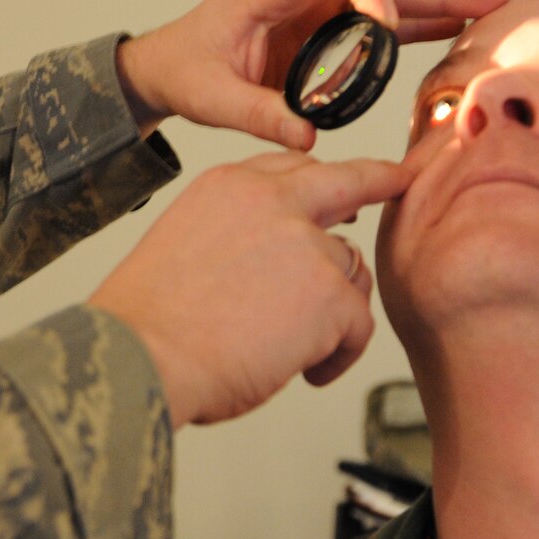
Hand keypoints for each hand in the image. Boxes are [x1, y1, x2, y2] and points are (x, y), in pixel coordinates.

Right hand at [87, 151, 405, 426]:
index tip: (347, 185)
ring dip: (333, 311)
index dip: (321, 181)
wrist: (140, 354)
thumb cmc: (149, 320)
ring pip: (350, 271)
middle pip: (345, 182)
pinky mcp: (330, 293)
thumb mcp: (184, 243)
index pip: (290, 166)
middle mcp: (271, 201)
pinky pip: (358, 324)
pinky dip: (338, 355)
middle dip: (378, 180)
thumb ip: (235, 234)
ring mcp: (306, 243)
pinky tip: (306, 371)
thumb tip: (271, 264)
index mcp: (228, 185)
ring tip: (295, 349)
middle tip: (398, 181)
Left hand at [115, 0, 505, 147]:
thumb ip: (257, 115)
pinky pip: (381, 17)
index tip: (382, 21)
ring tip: (487, 5)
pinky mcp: (328, 27)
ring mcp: (318, 3)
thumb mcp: (210, 97)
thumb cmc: (184, 69)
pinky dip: (420, 20)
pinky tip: (456, 30)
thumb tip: (307, 137)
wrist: (169, 69)